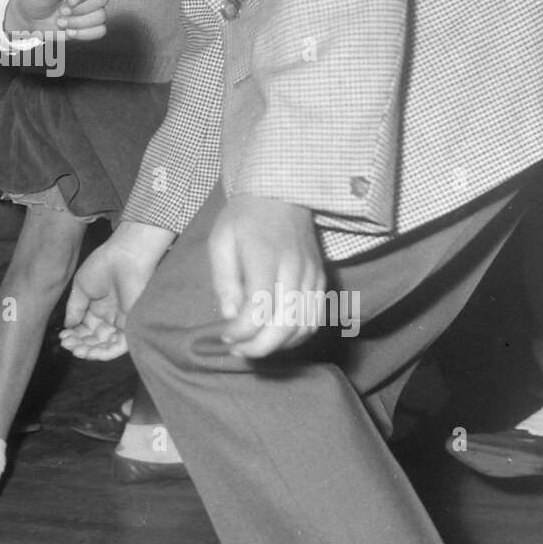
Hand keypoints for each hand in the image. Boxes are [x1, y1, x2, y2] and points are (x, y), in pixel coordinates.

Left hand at [5, 0, 106, 39]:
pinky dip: (84, 34)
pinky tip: (69, 31)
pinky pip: (100, 31)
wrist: (30, 18)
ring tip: (60, 22)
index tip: (69, 1)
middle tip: (62, 11)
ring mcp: (92, 8)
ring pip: (101, 16)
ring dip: (78, 23)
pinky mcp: (91, 24)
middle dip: (80, 9)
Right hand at [62, 221, 172, 359]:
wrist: (123, 257)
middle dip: (79, 344)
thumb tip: (68, 327)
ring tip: (76, 350)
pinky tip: (90, 352)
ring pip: (106, 346)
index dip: (73, 336)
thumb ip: (74, 309)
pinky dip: (105, 353)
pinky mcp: (131, 325)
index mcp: (98, 308)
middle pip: (94, 340)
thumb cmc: (103, 265)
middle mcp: (110, 317)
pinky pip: (120, 346)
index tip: (62, 337)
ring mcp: (121, 321)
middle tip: (66, 344)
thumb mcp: (80, 288)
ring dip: (90, 352)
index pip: (85, 329)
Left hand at [211, 194, 324, 358]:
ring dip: (278, 346)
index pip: (260, 307)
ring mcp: (313, 275)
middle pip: (285, 323)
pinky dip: (297, 337)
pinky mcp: (322, 280)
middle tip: (237, 349)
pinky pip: (316, 319)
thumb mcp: (221, 241)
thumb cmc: (243, 218)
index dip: (242, 330)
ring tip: (253, 346)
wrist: (281, 194)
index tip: (225, 334)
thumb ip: (224, 280)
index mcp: (266, 256)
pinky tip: (276, 338)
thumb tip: (231, 316)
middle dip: (259, 347)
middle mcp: (295, 268)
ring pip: (304, 326)